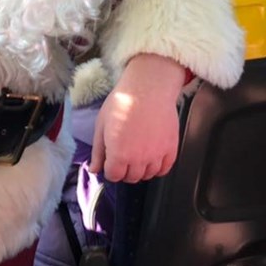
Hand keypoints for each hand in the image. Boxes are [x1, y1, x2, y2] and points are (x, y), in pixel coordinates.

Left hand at [89, 53, 186, 182]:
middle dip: (125, 170)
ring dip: (142, 169)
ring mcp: (157, 155)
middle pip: (131, 178)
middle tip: (124, 156)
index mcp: (119, 155)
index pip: (114, 176)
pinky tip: (153, 158)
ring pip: (148, 175)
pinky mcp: (171, 148)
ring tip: (138, 155)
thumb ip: (98, 151)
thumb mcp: (102, 124)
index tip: (112, 159)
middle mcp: (138, 159)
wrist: (149, 87)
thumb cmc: (123, 102)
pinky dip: (159, 167)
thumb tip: (95, 170)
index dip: (110, 168)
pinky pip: (165, 168)